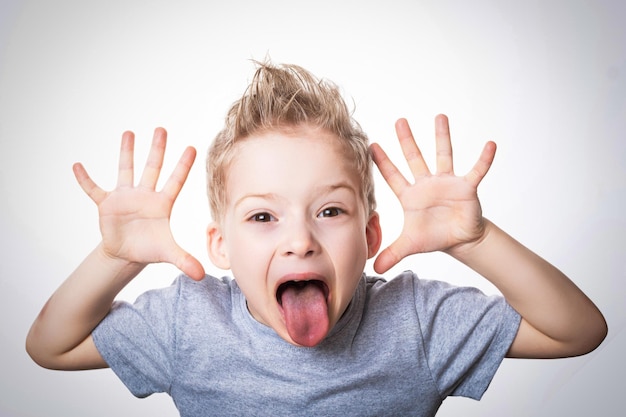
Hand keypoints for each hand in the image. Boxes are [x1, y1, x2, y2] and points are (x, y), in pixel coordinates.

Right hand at [73, 128, 204, 279]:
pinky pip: (94, 190)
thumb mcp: (168, 254)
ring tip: (128, 132)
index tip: (192, 147)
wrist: (127, 254)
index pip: (175, 181)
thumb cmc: (150, 249)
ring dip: (127, 153)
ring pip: (126, 170)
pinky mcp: (107, 204)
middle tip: (162, 129)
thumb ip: (184, 260)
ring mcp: (125, 197)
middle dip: (157, 149)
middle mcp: (145, 195)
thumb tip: (201, 276)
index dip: (183, 166)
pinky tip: (77, 166)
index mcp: (162, 204)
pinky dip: (85, 180)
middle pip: (153, 168)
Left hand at [370, 115, 495, 273]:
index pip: (393, 176)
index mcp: (410, 196)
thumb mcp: (410, 245)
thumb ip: (391, 253)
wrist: (459, 240)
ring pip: (443, 155)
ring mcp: (447, 183)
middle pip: (414, 158)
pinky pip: (476, 170)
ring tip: (440, 117)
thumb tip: (373, 269)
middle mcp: (427, 184)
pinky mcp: (467, 187)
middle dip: (406, 140)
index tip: (370, 145)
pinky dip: (484, 159)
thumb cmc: (432, 237)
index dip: (382, 162)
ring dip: (442, 137)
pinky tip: (491, 144)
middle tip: (399, 120)